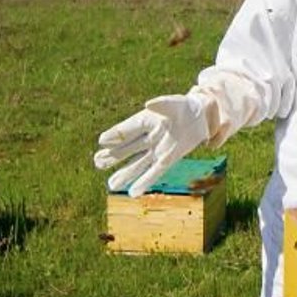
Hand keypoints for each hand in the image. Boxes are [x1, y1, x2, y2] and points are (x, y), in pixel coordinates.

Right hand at [94, 94, 210, 196]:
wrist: (200, 117)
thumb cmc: (183, 107)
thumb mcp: (174, 104)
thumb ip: (161, 104)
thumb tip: (148, 104)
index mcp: (144, 121)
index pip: (126, 129)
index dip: (115, 135)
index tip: (102, 140)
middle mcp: (147, 137)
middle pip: (127, 149)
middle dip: (113, 156)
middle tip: (97, 162)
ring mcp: (157, 149)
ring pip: (138, 164)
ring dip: (126, 174)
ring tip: (111, 185)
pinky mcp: (168, 159)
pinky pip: (155, 172)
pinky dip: (144, 182)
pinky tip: (133, 192)